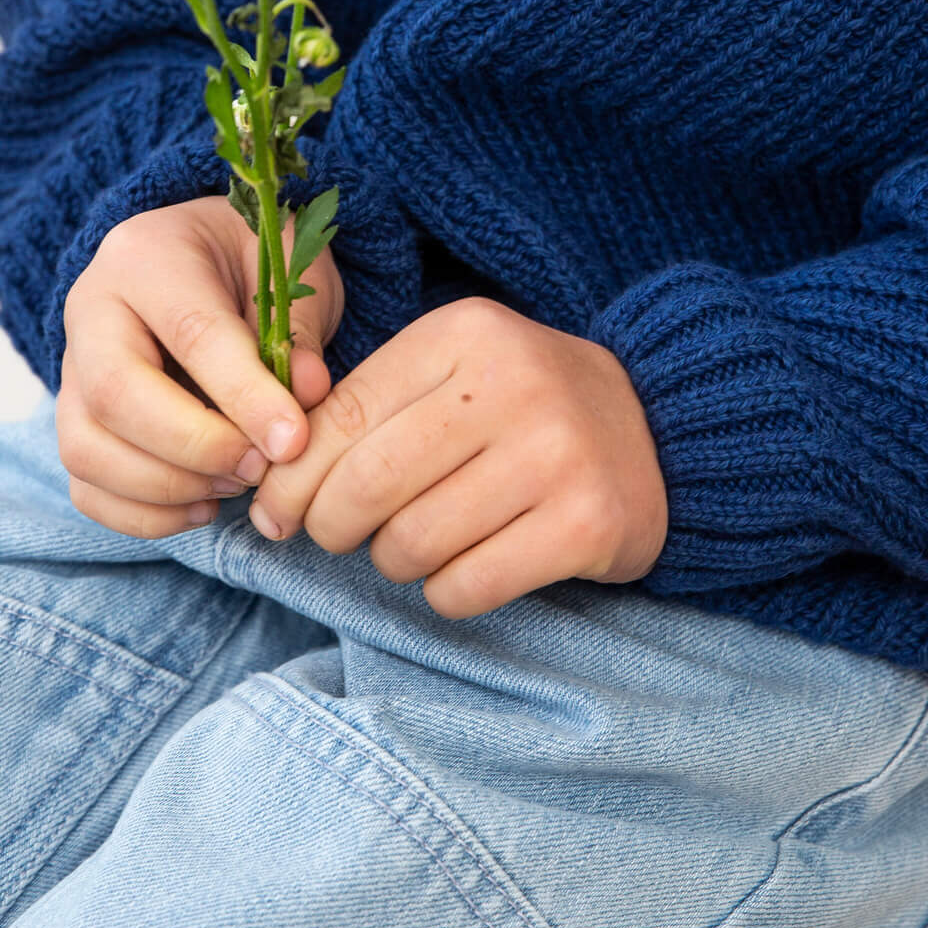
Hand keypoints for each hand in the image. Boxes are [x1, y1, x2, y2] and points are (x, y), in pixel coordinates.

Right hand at [57, 195, 343, 536]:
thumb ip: (297, 329)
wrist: (200, 256)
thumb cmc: (249, 261)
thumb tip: (305, 396)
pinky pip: (85, 486)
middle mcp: (91, 310)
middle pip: (116, 396)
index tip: (293, 441)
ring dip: (169, 488)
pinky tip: (204, 504)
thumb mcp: (287, 269)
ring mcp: (71, 370)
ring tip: (236, 482)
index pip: (190, 334)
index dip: (243, 396)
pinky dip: (144, 515)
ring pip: (87, 449)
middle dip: (196, 448)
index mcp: (146, 255)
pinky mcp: (73, 421)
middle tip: (261, 467)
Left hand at [249, 297, 666, 616]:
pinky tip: (463, 568)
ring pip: (412, 544)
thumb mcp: (450, 374)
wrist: (657, 430)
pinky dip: (445, 592)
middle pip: (368, 486)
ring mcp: (556, 455)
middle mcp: (513, 385)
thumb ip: (365, 412)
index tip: (276, 513)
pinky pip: (467, 587)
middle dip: (332, 527)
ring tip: (415, 544)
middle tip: (338, 537)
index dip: (293, 478)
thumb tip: (271, 491)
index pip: (342, 417)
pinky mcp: (587, 524)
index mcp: (465, 335)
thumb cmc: (520, 408)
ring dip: (394, 561)